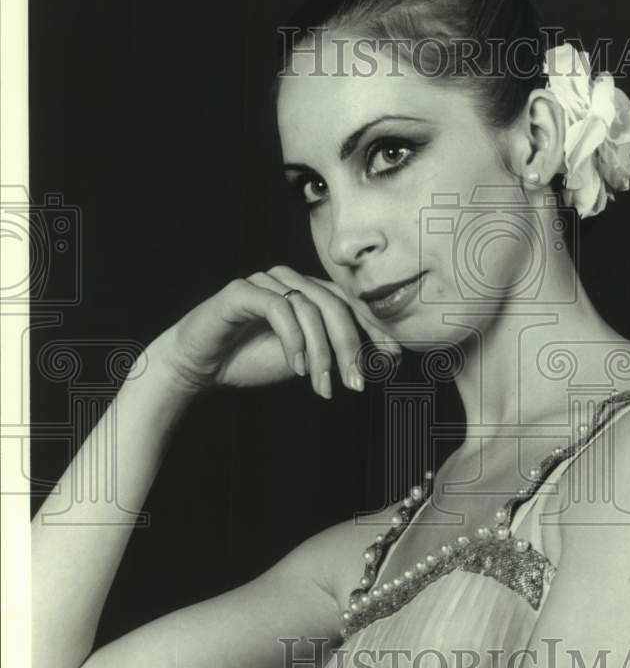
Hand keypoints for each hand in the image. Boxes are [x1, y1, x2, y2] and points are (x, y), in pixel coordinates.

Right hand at [150, 267, 401, 397]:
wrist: (199, 366)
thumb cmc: (251, 359)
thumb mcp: (305, 360)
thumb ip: (335, 353)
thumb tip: (381, 360)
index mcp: (308, 292)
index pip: (351, 302)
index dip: (374, 328)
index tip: (392, 359)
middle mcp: (291, 280)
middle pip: (335, 304)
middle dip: (351, 346)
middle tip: (356, 383)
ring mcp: (266, 282)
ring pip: (310, 308)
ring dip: (321, 352)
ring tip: (323, 387)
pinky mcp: (242, 291)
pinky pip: (279, 308)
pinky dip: (293, 340)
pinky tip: (297, 367)